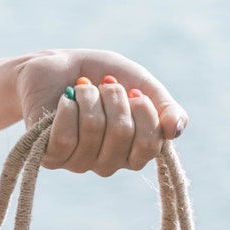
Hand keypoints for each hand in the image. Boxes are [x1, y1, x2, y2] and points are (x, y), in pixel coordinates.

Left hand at [15, 49, 187, 174]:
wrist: (56, 66)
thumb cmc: (101, 76)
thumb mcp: (141, 84)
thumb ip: (164, 107)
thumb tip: (176, 131)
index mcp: (135, 150)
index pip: (151, 145)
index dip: (145, 112)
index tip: (134, 92)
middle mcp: (110, 163)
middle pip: (122, 133)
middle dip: (114, 97)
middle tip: (105, 85)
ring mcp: (80, 162)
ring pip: (94, 130)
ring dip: (89, 97)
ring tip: (82, 89)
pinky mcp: (52, 156)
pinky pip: (66, 137)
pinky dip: (68, 108)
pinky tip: (66, 99)